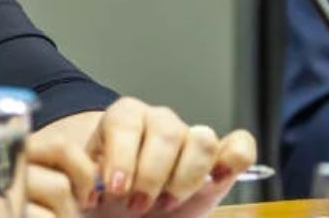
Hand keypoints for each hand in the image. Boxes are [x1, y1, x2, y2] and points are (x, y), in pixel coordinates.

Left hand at [84, 98, 256, 216]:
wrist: (126, 216)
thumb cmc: (106, 203)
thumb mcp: (88, 192)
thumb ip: (87, 184)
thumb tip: (92, 190)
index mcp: (124, 119)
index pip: (127, 121)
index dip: (122, 156)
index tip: (114, 189)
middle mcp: (160, 122)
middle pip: (167, 132)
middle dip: (152, 175)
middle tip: (138, 205)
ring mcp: (192, 138)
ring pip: (202, 139)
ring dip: (185, 177)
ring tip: (168, 202)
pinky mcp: (221, 159)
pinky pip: (240, 146)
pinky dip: (234, 159)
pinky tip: (217, 181)